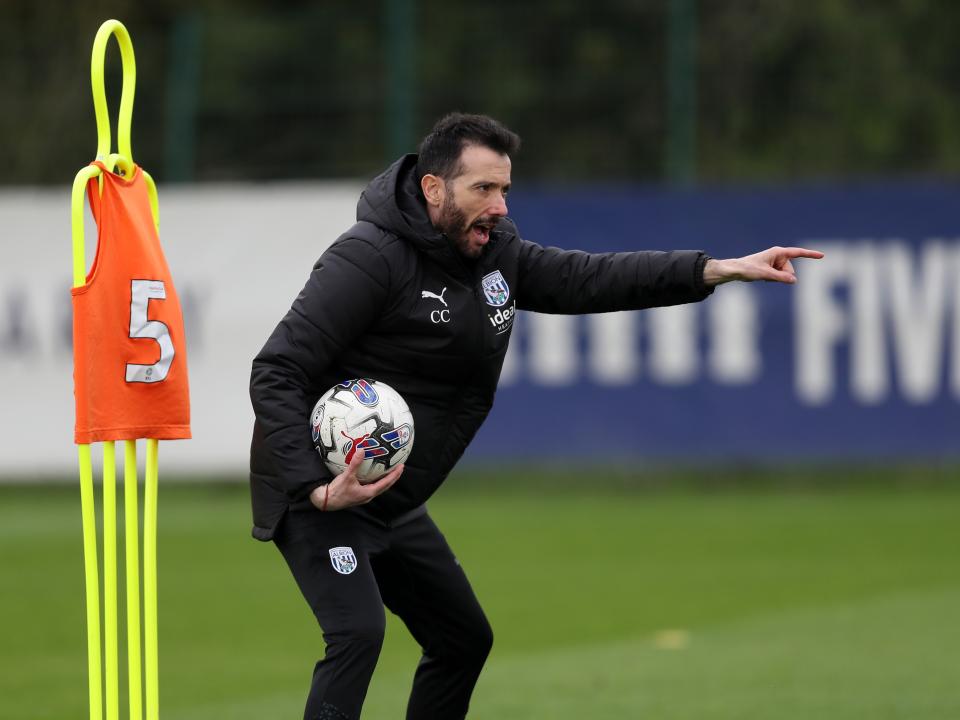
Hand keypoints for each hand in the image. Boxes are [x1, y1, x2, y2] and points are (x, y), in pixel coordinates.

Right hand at [310, 449, 403, 511]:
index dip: (394, 475)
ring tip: (389, 470)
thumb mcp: (347, 476)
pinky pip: (371, 486)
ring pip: (379, 487)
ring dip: (385, 479)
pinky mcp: (358, 495)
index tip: (401, 467)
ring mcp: (363, 496)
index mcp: (369, 493)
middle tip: (399, 468)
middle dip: (393, 477)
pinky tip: (372, 473)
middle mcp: (368, 496)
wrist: (326, 501)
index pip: (386, 483)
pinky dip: (375, 480)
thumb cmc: (337, 491)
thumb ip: (355, 463)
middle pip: (385, 486)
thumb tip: (362, 450)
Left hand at [703, 246, 823, 285]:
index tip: (822, 255)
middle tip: (767, 275)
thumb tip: (794, 281)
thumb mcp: (766, 274)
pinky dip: (773, 279)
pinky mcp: (773, 268)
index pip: (798, 253)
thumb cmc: (749, 269)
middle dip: (783, 276)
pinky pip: (779, 277)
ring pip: (785, 275)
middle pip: (790, 270)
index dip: (810, 254)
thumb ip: (781, 278)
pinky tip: (762, 277)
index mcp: (778, 252)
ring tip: (763, 275)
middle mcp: (778, 256)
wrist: (736, 270)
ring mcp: (776, 262)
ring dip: (776, 278)